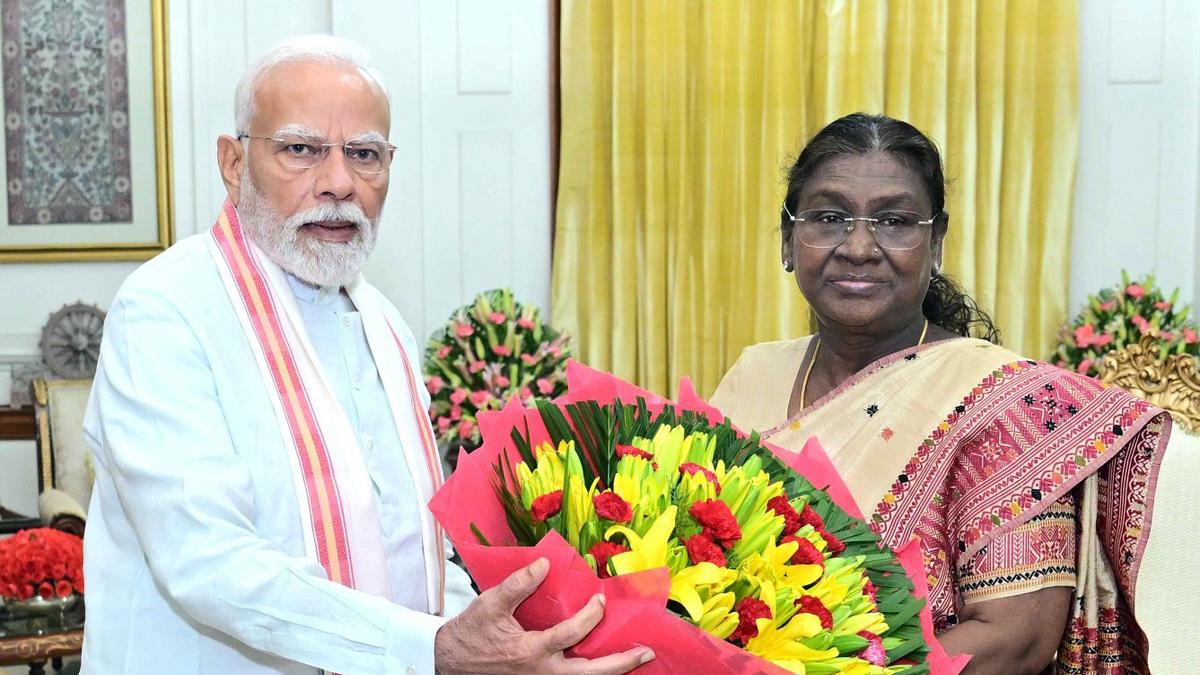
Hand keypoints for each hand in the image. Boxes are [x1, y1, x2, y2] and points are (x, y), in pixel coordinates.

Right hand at [434, 557, 654, 673]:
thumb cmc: (471, 633)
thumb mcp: (490, 604)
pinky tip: (609, 664)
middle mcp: (542, 672)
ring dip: (612, 671)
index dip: (590, 616)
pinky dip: (593, 673)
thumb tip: (544, 564)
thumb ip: (518, 584)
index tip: (600, 598)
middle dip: (620, 663)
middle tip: (646, 651)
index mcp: (531, 652)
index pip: (570, 635)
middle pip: (589, 673)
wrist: (451, 662)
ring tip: (636, 659)